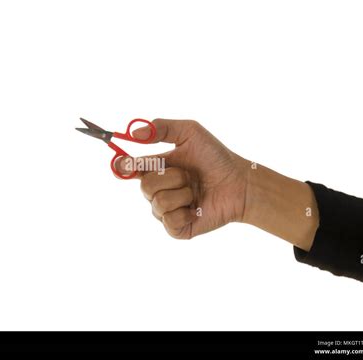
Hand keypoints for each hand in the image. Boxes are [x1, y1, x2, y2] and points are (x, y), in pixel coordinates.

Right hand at [131, 119, 249, 238]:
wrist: (239, 183)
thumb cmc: (216, 157)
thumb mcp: (190, 133)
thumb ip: (162, 128)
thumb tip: (134, 133)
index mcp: (156, 169)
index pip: (129, 168)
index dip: (123, 166)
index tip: (127, 163)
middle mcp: (158, 190)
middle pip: (144, 186)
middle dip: (169, 177)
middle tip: (188, 175)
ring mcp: (166, 211)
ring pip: (158, 202)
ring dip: (181, 193)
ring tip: (195, 191)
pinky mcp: (176, 228)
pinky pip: (169, 220)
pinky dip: (185, 212)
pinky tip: (196, 208)